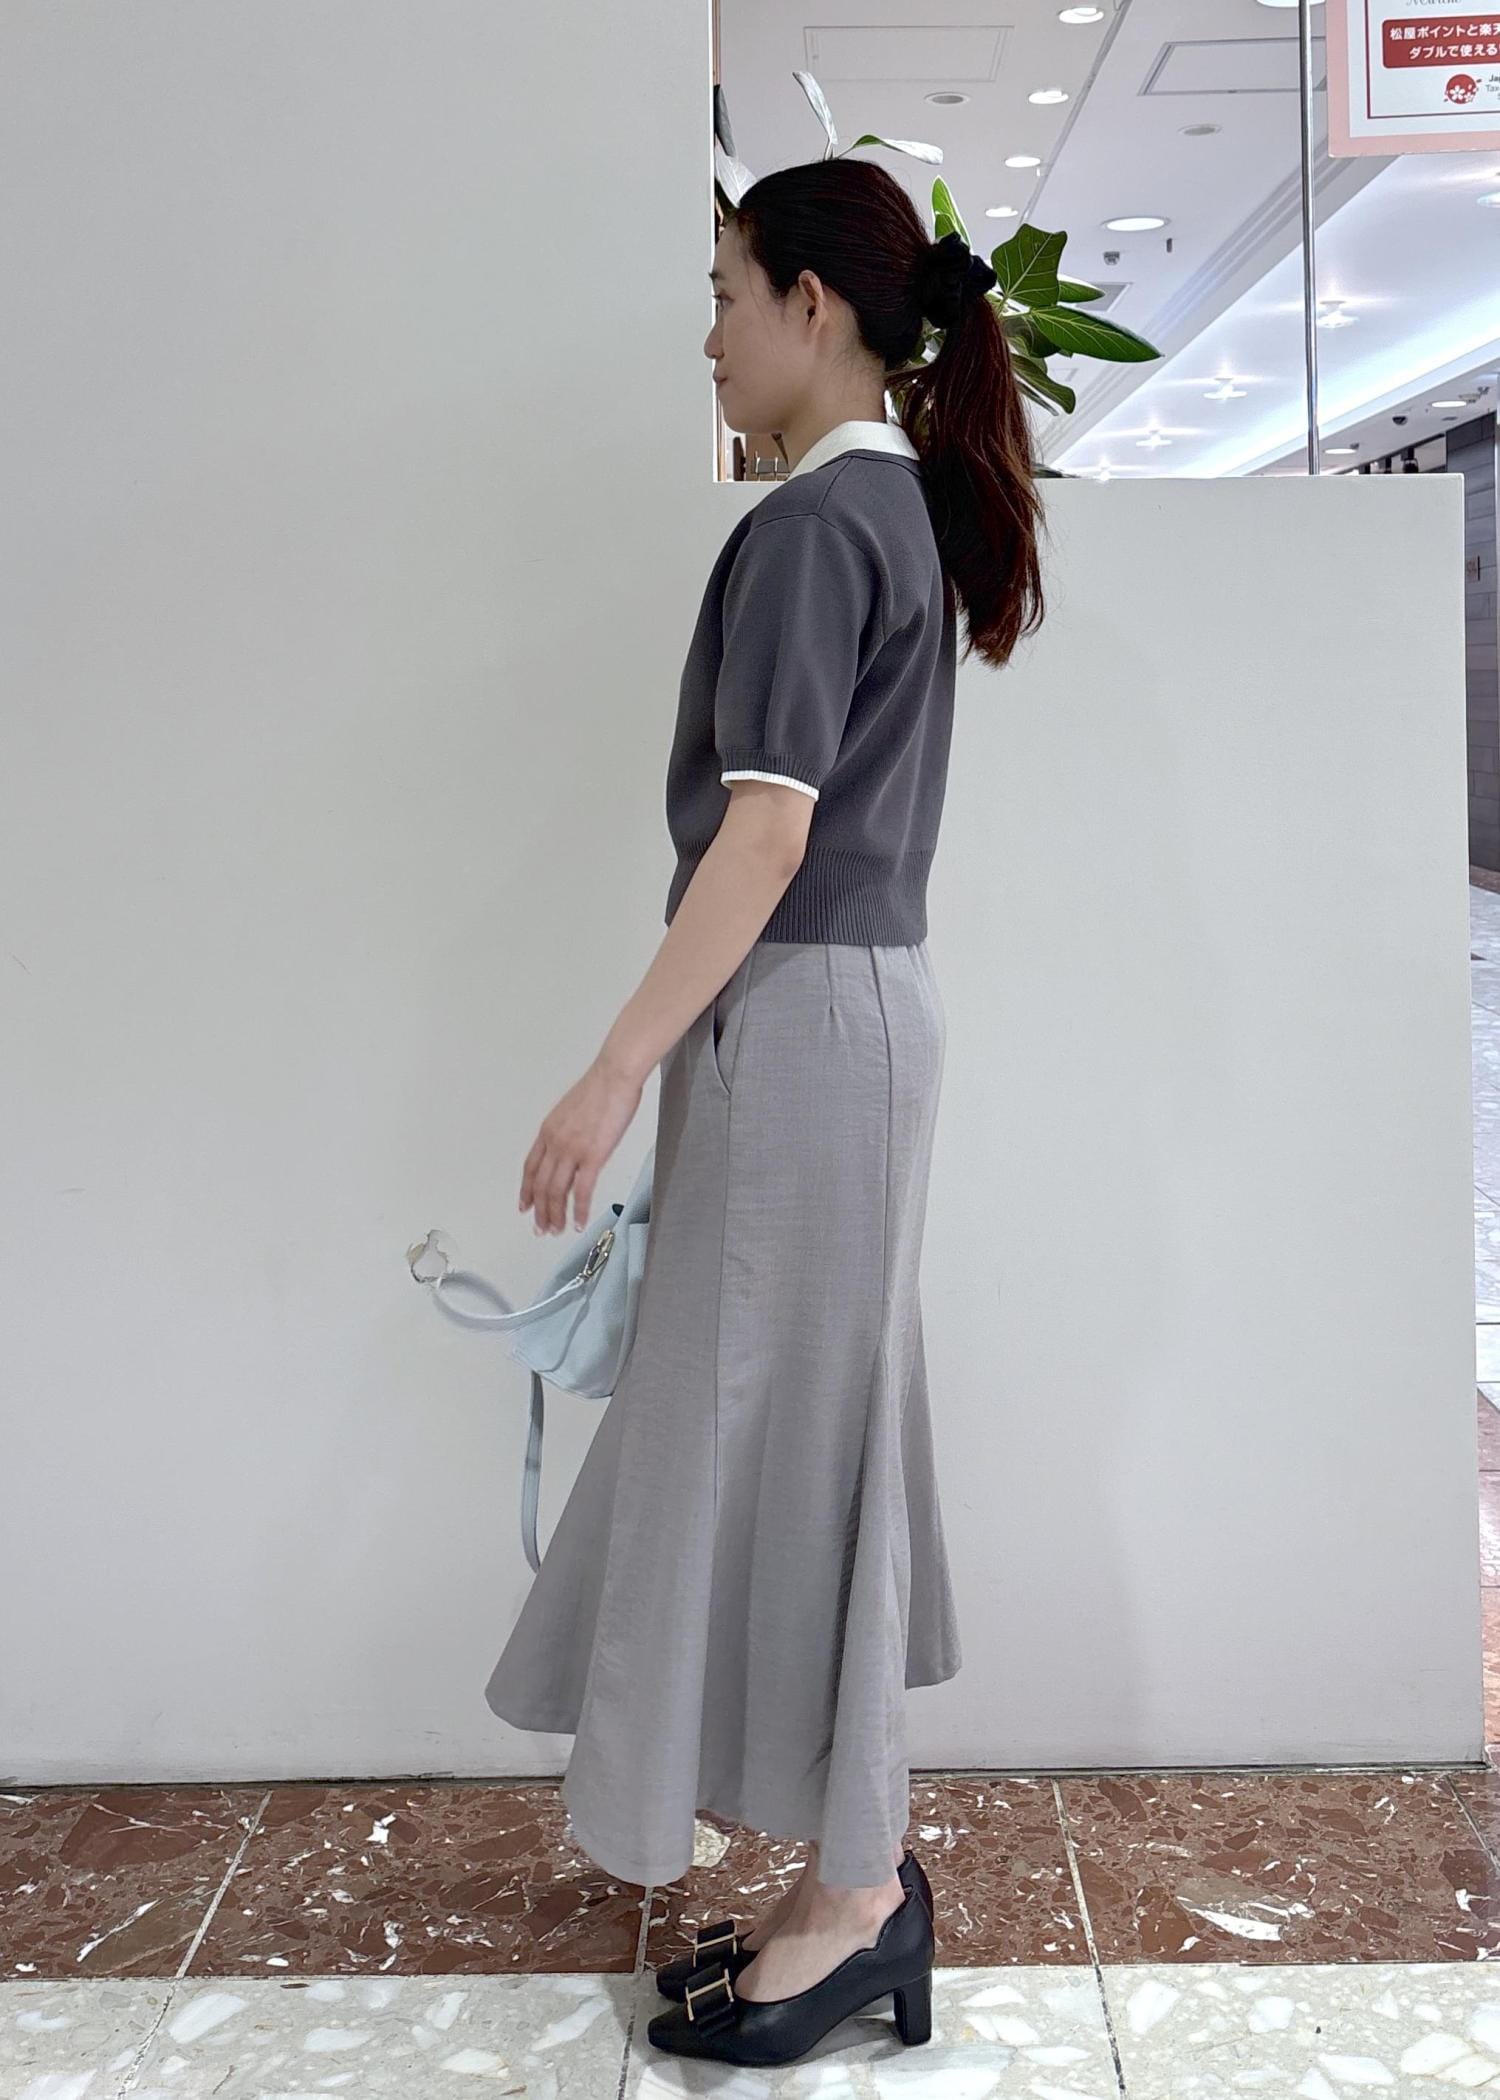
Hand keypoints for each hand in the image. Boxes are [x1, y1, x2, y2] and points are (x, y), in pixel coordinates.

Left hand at [519, 1051, 644, 1235]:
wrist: (614, 1076)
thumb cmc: (601, 1088)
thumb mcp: (573, 1110)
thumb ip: (568, 1130)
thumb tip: (571, 1142)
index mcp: (548, 1131)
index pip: (531, 1168)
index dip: (526, 1190)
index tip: (525, 1206)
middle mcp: (554, 1143)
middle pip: (541, 1185)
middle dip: (540, 1210)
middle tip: (541, 1228)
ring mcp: (571, 1151)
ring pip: (556, 1192)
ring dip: (555, 1215)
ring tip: (556, 1230)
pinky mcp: (592, 1156)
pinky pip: (581, 1191)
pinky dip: (578, 1211)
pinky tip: (578, 1222)